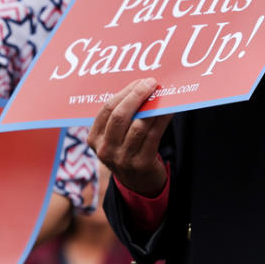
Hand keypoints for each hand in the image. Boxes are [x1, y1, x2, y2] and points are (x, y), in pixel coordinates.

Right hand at [87, 77, 171, 196]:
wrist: (138, 182)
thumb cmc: (127, 150)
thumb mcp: (114, 137)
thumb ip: (120, 116)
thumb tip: (140, 86)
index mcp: (94, 139)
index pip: (107, 109)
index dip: (125, 92)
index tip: (140, 81)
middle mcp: (105, 149)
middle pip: (120, 115)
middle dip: (137, 95)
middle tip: (151, 83)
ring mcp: (123, 158)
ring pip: (139, 125)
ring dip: (153, 106)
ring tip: (162, 93)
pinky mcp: (141, 163)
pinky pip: (154, 135)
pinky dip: (163, 118)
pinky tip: (170, 109)